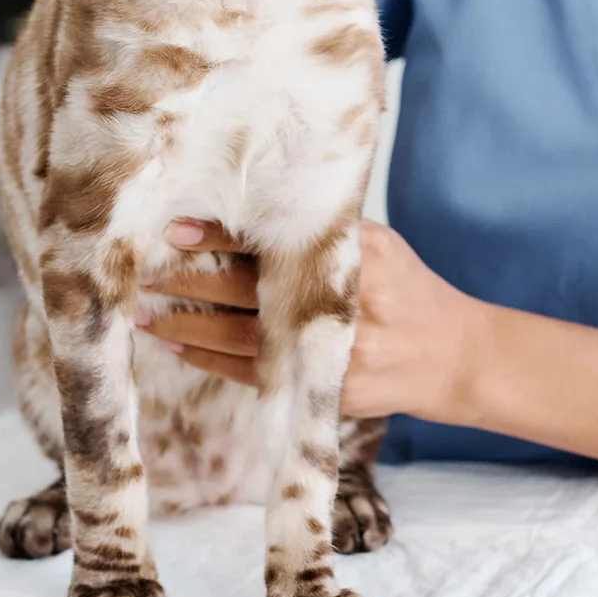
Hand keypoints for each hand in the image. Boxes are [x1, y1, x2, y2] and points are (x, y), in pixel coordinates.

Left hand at [138, 218, 489, 421]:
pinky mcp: (319, 389)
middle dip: (191, 283)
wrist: (452, 357)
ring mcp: (327, 352)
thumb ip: (324, 231)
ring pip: (241, 339)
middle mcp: (336, 305)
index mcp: (350, 259)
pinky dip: (212, 362)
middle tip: (145, 274)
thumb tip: (256, 207)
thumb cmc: (409, 289)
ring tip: (145, 315)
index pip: (272, 244)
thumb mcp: (378, 246)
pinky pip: (253, 375)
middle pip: (247, 293)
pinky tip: (179, 348)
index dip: (220, 237)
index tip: (176, 229)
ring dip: (187, 328)